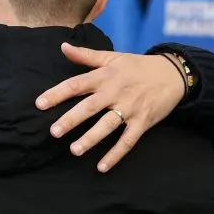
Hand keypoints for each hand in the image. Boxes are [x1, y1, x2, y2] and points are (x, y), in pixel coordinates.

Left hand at [35, 44, 185, 171]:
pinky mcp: (143, 122)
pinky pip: (128, 140)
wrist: (173, 74)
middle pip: (89, 107)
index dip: (57, 94)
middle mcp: (115, 92)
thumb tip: (62, 46)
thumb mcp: (112, 58)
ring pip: (107, 125)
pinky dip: (116, 154)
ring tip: (75, 150)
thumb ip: (86, 56)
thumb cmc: (138, 66)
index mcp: (105, 76)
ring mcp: (130, 108)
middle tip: (54, 132)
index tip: (39, 104)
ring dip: (91, 139)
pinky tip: (102, 167)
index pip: (76, 84)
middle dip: (71, 120)